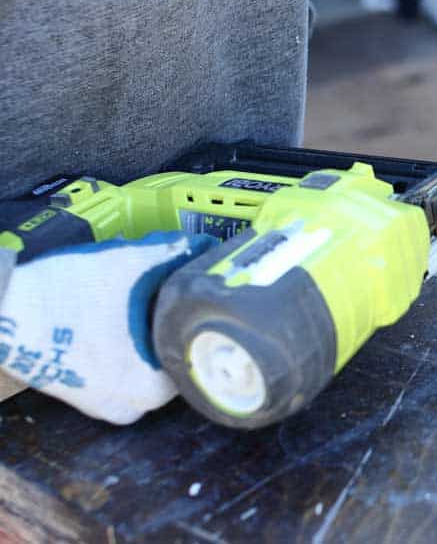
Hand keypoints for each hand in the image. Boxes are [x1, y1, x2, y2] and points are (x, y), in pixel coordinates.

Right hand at [0, 232, 215, 423]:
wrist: (2, 309)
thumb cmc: (65, 294)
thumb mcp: (130, 263)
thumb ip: (173, 253)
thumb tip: (199, 245)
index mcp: (152, 390)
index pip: (194, 354)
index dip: (192, 320)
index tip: (190, 299)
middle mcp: (131, 408)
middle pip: (169, 359)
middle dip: (167, 326)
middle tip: (165, 295)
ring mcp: (102, 405)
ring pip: (144, 364)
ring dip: (144, 334)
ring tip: (137, 303)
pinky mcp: (80, 394)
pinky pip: (118, 369)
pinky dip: (121, 345)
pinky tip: (114, 317)